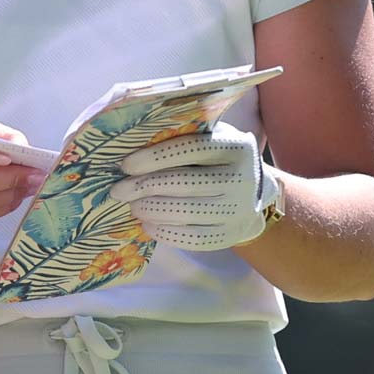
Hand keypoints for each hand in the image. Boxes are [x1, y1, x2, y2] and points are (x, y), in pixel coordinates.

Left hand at [108, 126, 282, 249]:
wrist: (254, 192)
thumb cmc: (217, 159)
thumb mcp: (210, 137)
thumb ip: (182, 134)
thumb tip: (133, 139)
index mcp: (236, 147)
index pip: (192, 148)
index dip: (156, 157)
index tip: (127, 165)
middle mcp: (243, 179)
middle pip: (186, 183)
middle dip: (146, 187)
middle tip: (119, 190)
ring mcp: (239, 210)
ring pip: (187, 213)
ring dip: (152, 210)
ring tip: (133, 206)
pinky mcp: (231, 235)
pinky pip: (194, 239)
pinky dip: (166, 233)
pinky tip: (148, 225)